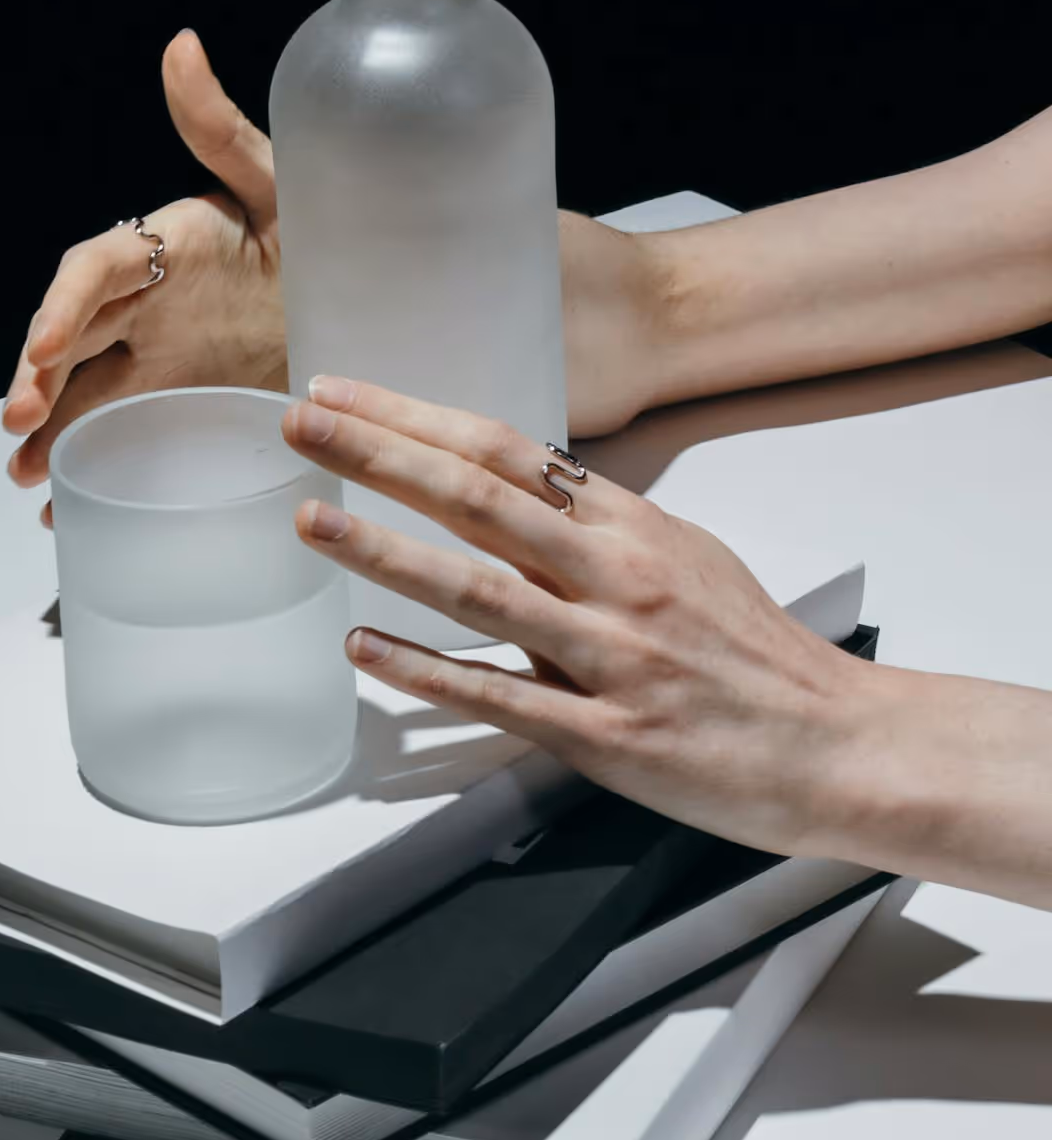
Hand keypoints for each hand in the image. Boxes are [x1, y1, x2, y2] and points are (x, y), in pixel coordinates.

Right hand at [3, 32, 283, 523]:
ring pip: (85, 394)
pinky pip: (125, 437)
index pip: (92, 272)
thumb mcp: (281, 181)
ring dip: (50, 432)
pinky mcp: (181, 407)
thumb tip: (181, 47)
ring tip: (28, 477)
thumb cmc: (325, 227)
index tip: (41, 350)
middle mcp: (148, 306)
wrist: (372, 297)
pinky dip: (92, 469)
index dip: (59, 309)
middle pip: (72, 341)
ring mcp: (160, 360)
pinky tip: (67, 507)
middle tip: (19, 426)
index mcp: (162, 247)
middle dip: (37, 381)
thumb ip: (224, 129)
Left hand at [281, 376, 872, 858]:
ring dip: (387, 551)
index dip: (415, 418)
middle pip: (480, 498)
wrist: (838, 743)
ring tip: (312, 521)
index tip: (344, 395)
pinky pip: (501, 697)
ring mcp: (610, 655)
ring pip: (481, 591)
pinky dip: (428, 672)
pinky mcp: (608, 735)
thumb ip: (596, 530)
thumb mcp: (685, 558)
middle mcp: (615, 577)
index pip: (504, 450)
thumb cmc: (758, 653)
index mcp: (630, 527)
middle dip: (379, 454)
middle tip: (300, 425)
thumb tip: (515, 498)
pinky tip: (365, 649)